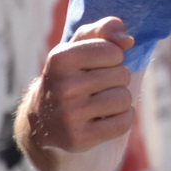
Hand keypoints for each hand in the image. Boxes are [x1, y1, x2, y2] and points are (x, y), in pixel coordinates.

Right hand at [22, 17, 136, 153]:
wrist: (43, 124)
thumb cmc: (70, 77)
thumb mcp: (79, 46)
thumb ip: (104, 30)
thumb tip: (127, 40)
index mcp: (60, 58)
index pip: (114, 51)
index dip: (112, 58)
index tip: (93, 67)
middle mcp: (61, 87)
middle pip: (122, 75)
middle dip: (116, 80)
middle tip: (94, 88)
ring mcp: (69, 116)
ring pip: (124, 99)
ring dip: (119, 101)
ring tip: (98, 104)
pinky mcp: (79, 140)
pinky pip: (124, 122)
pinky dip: (121, 120)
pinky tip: (103, 120)